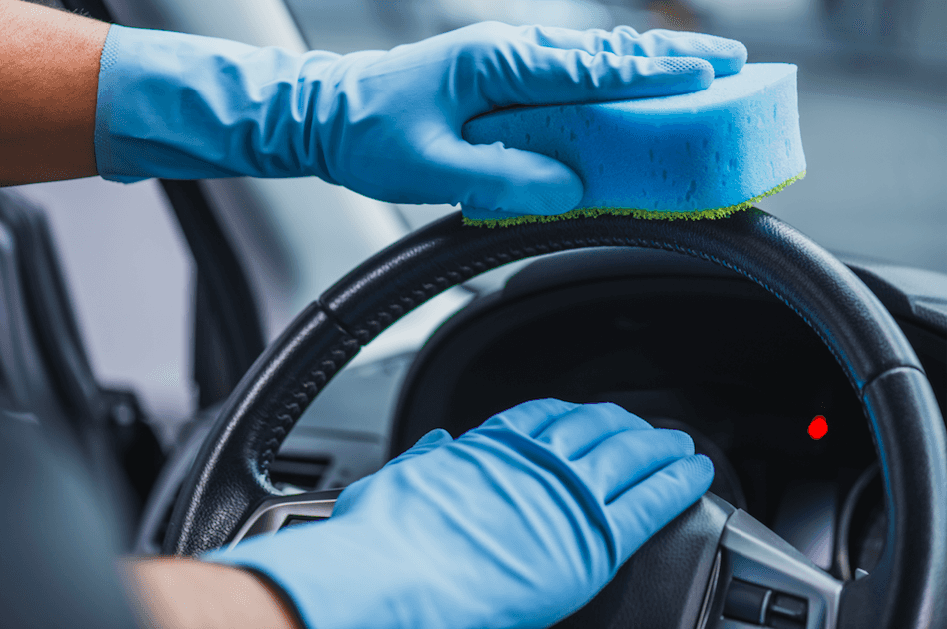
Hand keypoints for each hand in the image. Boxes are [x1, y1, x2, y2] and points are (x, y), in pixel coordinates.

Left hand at [96, 23, 744, 215]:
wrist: (326, 113)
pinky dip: (610, 79)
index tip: (711, 74)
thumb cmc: (369, 136)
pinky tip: (634, 87)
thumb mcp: (429, 167)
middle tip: (733, 63)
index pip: (590, 68)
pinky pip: (568, 76)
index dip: (654, 74)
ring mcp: (504, 61)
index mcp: (494, 62)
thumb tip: (571, 189)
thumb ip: (501, 178)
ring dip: (648, 65)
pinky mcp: (500, 78)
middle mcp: (507, 51)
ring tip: (704, 71)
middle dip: (671, 60)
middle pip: (604, 55)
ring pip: (591, 60)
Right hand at [205, 399, 713, 628]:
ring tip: (681, 446)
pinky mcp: (592, 540)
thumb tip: (438, 444)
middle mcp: (534, 462)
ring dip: (659, 447)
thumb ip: (427, 462)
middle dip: (625, 424)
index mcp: (490, 448)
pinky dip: (677, 483)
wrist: (396, 577)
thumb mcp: (394, 484)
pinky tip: (696, 475)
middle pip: (594, 428)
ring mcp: (566, 496)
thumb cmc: (384, 541)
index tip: (587, 414)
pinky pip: (649, 502)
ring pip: (629, 457)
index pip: (542, 416)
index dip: (573, 413)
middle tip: (645, 427)